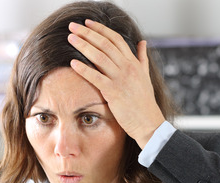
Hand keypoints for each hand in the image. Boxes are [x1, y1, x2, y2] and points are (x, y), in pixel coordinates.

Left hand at [67, 19, 164, 148]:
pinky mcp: (113, 92)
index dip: (101, 29)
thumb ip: (142, 58)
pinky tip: (73, 63)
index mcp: (134, 62)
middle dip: (88, 33)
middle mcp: (127, 67)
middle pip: (105, 44)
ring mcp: (121, 79)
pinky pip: (96, 78)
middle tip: (73, 26)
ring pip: (100, 57)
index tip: (88, 23)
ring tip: (70, 38)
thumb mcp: (145, 76)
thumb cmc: (145, 101)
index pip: (116, 39)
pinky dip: (84, 69)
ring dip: (84, 46)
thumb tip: (142, 42)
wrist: (148, 122)